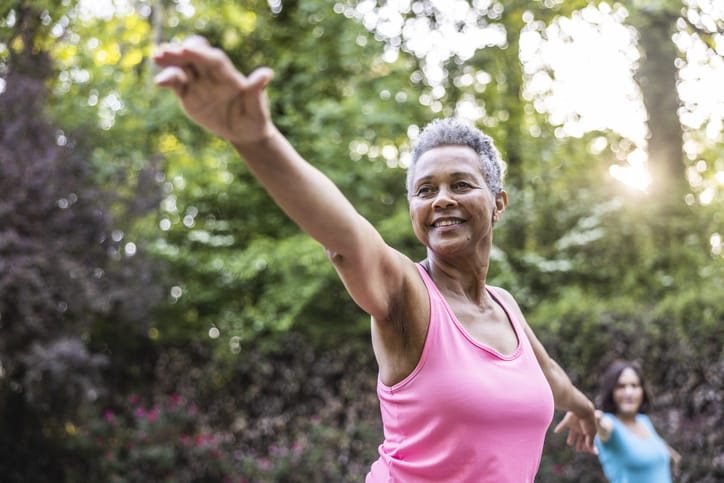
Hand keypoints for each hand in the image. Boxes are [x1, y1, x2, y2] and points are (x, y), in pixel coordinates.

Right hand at [153, 36, 273, 145]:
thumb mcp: (258, 110)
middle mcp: (213, 76)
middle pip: (195, 56)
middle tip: (166, 51)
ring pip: (183, 67)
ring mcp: (200, 83)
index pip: (214, 61)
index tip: (187, 49)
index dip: (201, 53)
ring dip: (170, 61)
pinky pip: (177, 83)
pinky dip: (167, 79)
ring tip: (156, 57)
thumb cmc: (255, 119)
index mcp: (230, 77)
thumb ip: (257, 92)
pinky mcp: (189, 94)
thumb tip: (266, 73)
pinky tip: (158, 82)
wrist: (244, 132)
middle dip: (182, 52)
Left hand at [554, 410, 597, 454]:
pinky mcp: (568, 420)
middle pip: (581, 437)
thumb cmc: (587, 422)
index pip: (588, 441)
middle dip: (580, 443)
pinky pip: (563, 425)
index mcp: (589, 431)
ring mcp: (575, 424)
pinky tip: (555, 431)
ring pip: (573, 433)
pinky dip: (559, 428)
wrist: (581, 408)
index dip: (586, 446)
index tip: (583, 451)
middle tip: (578, 450)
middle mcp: (582, 428)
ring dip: (571, 438)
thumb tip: (595, 453)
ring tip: (569, 443)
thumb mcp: (590, 433)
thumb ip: (590, 443)